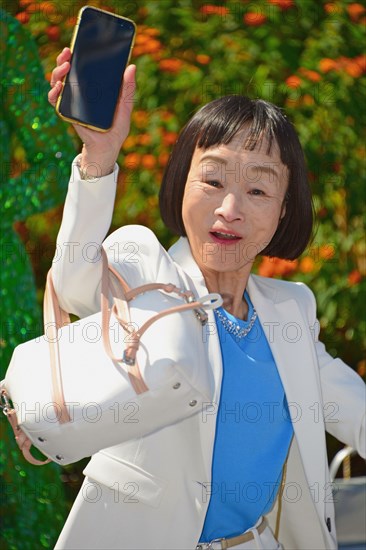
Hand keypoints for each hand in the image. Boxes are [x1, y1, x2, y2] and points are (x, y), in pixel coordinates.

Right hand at [48, 47, 135, 175]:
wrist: (109, 147)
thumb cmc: (117, 127)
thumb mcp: (125, 105)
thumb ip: (127, 89)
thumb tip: (131, 67)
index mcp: (92, 88)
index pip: (81, 68)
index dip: (75, 56)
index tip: (75, 47)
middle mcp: (79, 93)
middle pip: (66, 72)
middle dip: (63, 61)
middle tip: (68, 53)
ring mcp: (72, 102)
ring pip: (57, 83)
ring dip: (57, 73)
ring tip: (65, 68)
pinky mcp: (67, 113)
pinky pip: (55, 101)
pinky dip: (54, 93)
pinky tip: (58, 88)